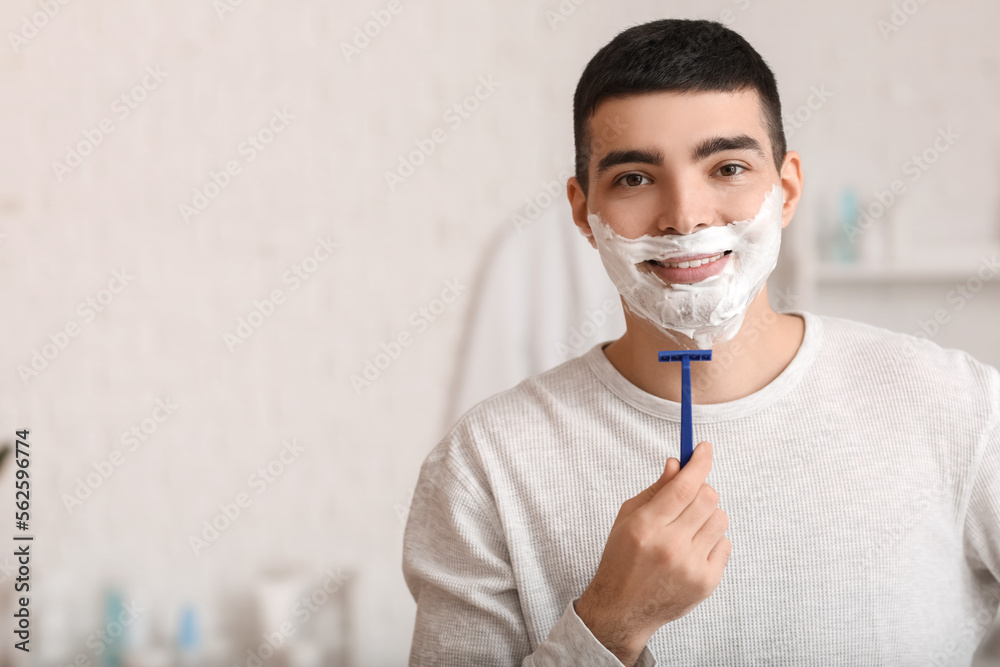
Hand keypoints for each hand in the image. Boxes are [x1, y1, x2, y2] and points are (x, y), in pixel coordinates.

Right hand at [575, 441, 730, 663]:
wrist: (623, 609)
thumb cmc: (622, 557)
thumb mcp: (628, 518)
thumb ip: (655, 490)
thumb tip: (678, 464)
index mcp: (646, 527)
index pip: (683, 485)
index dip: (699, 462)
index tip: (705, 448)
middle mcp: (670, 546)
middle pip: (708, 498)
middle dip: (702, 488)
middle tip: (690, 492)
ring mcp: (691, 566)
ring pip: (720, 518)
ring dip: (707, 515)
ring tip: (688, 526)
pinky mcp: (706, 583)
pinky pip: (724, 544)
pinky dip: (711, 540)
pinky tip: (691, 549)